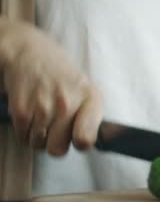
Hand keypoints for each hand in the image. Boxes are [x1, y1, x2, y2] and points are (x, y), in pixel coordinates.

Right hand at [0, 19, 102, 155]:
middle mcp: (68, 103)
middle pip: (58, 149)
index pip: (86, 139)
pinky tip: (30, 112)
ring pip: (39, 144)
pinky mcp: (21, 108)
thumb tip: (97, 141)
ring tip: (42, 115)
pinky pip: (23, 137)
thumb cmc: (61, 74)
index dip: (80, 143)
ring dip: (38, 135)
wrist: (28, 51)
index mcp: (90, 98)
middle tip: (55, 126)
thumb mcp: (87, 89)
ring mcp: (43, 106)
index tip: (78, 138)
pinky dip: (24, 130)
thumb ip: (92, 116)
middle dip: (55, 142)